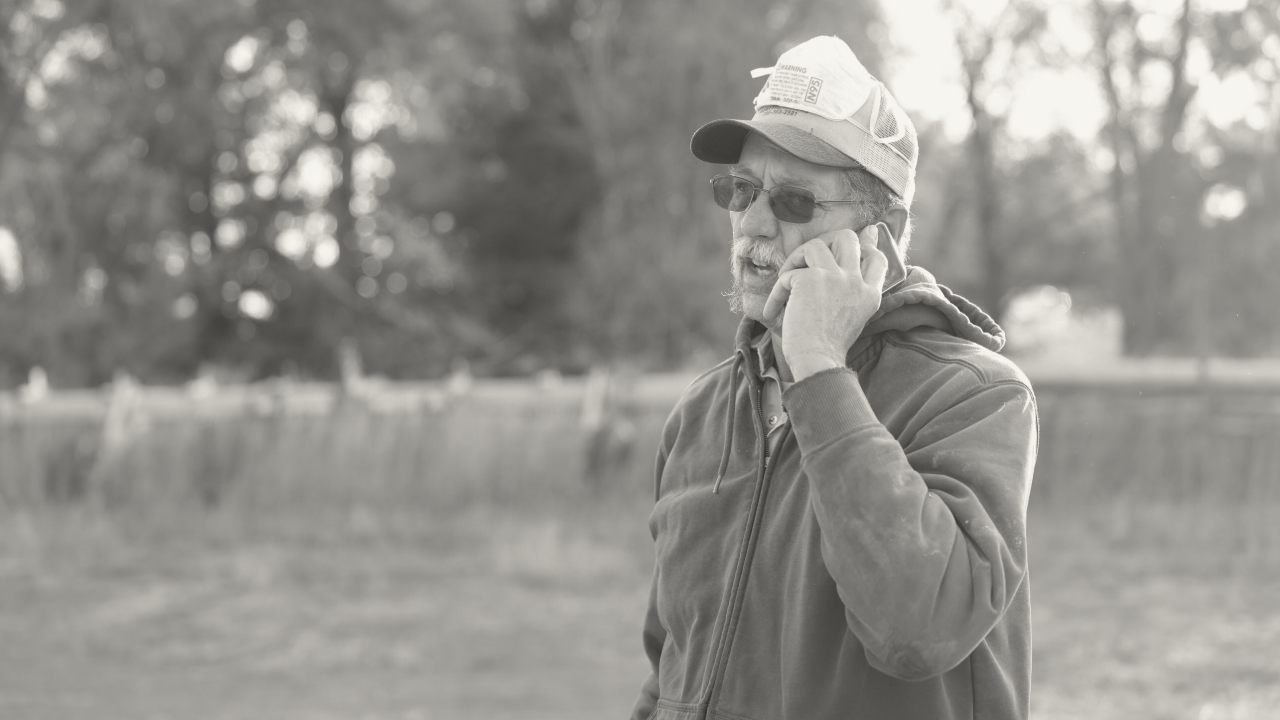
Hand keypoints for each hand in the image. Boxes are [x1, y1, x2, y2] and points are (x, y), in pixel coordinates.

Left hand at [761, 224, 888, 380]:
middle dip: (825, 241)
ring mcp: (834, 277)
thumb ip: (853, 293)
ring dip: (796, 259)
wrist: (817, 361)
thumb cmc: (829, 346)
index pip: (876, 257)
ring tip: (787, 280)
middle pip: (847, 238)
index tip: (863, 235)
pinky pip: (788, 274)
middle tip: (809, 256)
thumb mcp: (853, 318)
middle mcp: (855, 281)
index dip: (867, 243)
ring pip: (815, 244)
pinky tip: (774, 310)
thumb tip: (846, 272)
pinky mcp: (809, 279)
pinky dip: (777, 292)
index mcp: (869, 294)